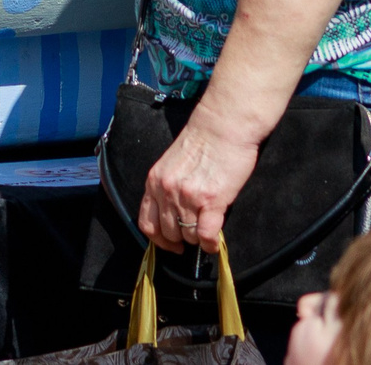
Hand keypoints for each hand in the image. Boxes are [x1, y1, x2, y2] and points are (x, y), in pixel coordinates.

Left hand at [139, 115, 259, 251]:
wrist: (223, 126)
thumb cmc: (202, 141)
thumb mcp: (171, 164)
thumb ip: (167, 188)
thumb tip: (173, 214)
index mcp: (154, 181)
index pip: (147, 223)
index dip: (159, 239)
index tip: (171, 243)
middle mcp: (167, 191)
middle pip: (168, 233)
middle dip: (181, 239)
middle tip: (193, 235)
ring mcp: (187, 197)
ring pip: (188, 236)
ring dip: (197, 238)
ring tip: (206, 230)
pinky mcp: (211, 201)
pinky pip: (205, 235)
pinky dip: (210, 244)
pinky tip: (215, 242)